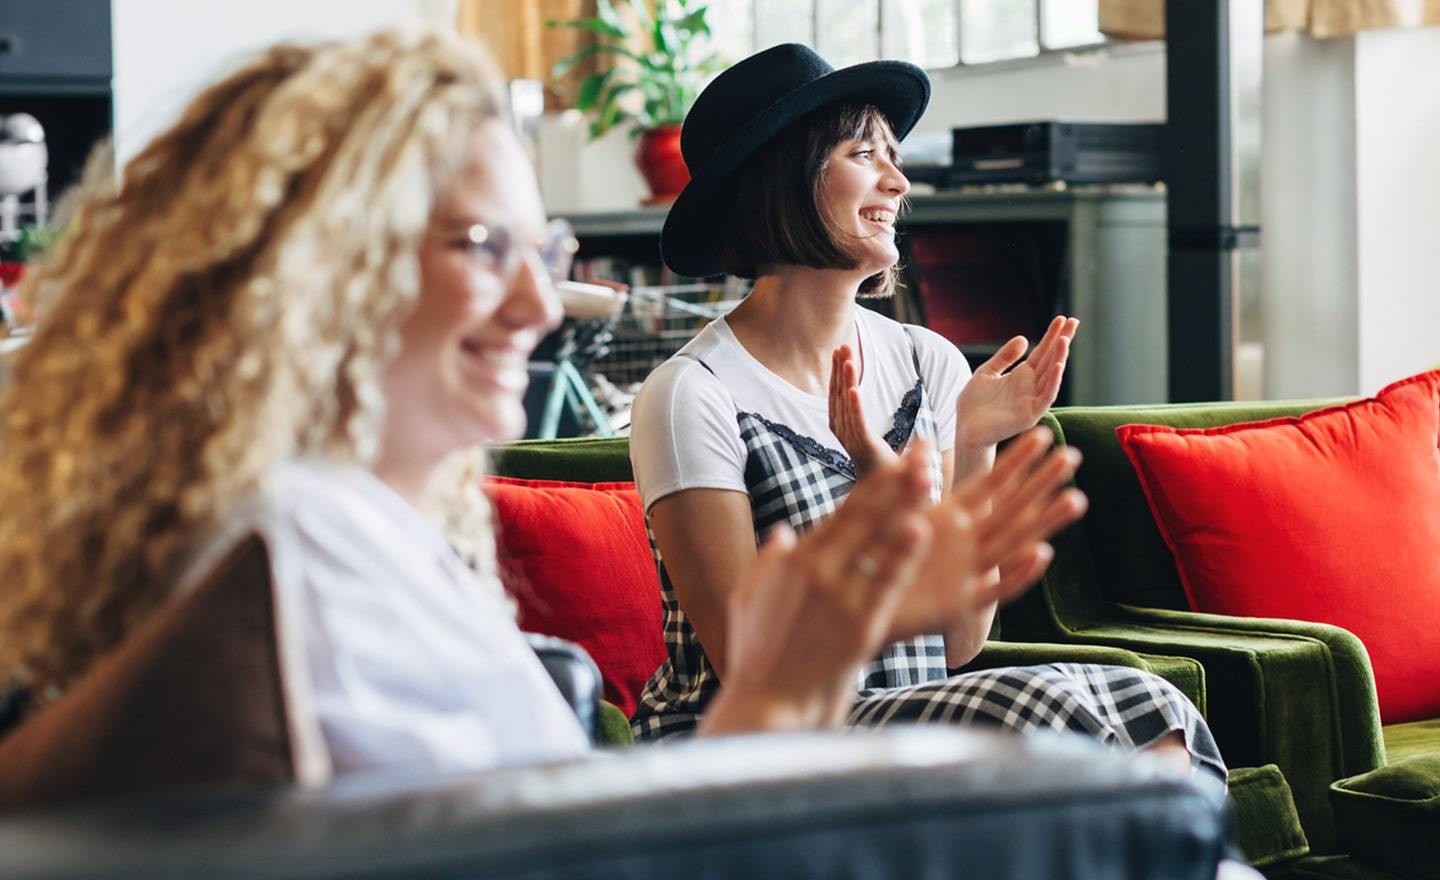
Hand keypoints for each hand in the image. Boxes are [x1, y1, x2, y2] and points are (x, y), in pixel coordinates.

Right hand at [700, 443, 934, 733]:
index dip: (876, 484)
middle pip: (866, 517)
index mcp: (795, 560)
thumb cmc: (758, 653)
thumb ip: (769, 560)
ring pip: (878, 543)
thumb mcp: (751, 598)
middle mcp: (817, 571)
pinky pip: (887, 582)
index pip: (845, 512)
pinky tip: (922, 532)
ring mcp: (839, 597)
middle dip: (896, 484)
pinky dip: (904, 556)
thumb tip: (783, 533)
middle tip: (924, 456)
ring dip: (906, 508)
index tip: (900, 460)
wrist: (767, 703)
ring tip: (930, 481)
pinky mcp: (858, 625)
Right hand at [828, 344, 897, 475]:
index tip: (840, 352)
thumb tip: (863, 396)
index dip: (838, 373)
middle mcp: (842, 432)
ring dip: (846, 380)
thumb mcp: (870, 437)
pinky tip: (853, 388)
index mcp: (842, 428)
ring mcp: (852, 440)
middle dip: (840, 370)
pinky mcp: (865, 447)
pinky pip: (857, 423)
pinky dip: (854, 406)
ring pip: (846, 405)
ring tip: (848, 359)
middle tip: (843, 346)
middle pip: (838, 395)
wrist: (889, 495)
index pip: (837, 395)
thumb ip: (865, 420)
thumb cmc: (881, 466)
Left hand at [886, 427, 1086, 640]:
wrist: (853, 605)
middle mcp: (964, 543)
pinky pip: (994, 590)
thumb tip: (921, 442)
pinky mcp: (957, 605)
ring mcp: (965, 572)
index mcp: (949, 518)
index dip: (1016, 460)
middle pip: (1011, 508)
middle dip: (1041, 483)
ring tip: (1076, 499)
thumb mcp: (886, 514)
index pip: (990, 484)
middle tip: (1072, 455)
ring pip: (1012, 544)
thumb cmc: (871, 558)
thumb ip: (908, 483)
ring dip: (1044, 522)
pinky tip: (1042, 554)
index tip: (1042, 434)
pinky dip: (1018, 574)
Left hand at [956, 316, 1079, 449]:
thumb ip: (1004, 357)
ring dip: (1059, 358)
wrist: (965, 429)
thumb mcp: (987, 372)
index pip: (1042, 352)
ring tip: (1065, 340)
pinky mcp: (1030, 415)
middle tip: (1073, 322)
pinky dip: (1052, 382)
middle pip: (1050, 360)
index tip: (1063, 318)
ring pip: (1050, 376)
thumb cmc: (974, 404)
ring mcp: (1032, 400)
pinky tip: (1057, 366)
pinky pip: (1045, 397)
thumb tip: (1024, 338)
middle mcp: (1030, 387)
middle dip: (1062, 341)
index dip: (1052, 336)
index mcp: (1021, 376)